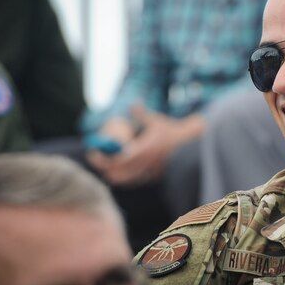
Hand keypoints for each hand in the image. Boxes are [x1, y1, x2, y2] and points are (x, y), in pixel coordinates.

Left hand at [88, 106, 205, 185]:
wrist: (192, 144)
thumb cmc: (172, 131)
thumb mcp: (156, 121)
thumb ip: (141, 114)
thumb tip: (132, 104)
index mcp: (143, 151)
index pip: (115, 161)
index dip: (101, 159)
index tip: (92, 153)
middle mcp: (145, 165)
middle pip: (116, 174)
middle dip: (104, 168)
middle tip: (97, 159)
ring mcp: (150, 173)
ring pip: (124, 180)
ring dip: (114, 174)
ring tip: (107, 165)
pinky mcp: (154, 177)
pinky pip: (134, 181)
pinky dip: (124, 177)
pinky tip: (121, 170)